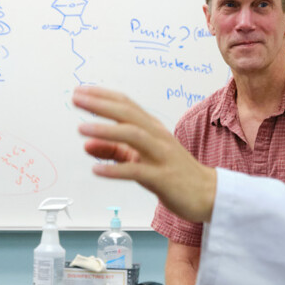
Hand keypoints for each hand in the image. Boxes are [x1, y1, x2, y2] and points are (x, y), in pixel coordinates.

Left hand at [72, 86, 216, 222]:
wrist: (208, 194)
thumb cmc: (172, 173)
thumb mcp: (139, 159)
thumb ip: (113, 151)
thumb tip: (86, 144)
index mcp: (152, 128)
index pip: (126, 104)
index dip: (103, 96)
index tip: (80, 91)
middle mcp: (157, 136)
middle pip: (128, 114)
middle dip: (100, 105)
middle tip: (76, 99)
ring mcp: (161, 156)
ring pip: (133, 136)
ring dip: (106, 130)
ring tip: (82, 128)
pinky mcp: (163, 178)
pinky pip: (137, 171)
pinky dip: (115, 169)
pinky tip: (97, 170)